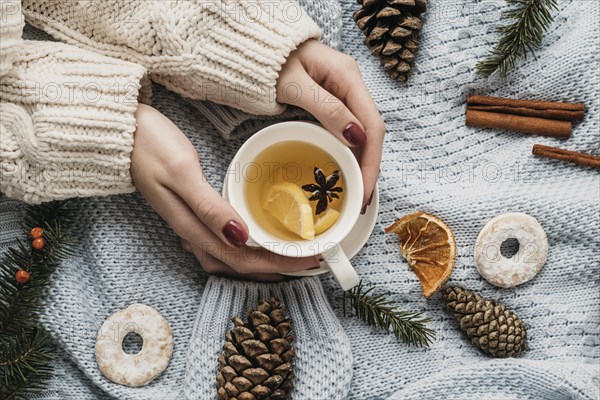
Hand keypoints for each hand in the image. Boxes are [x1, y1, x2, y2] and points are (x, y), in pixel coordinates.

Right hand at [130, 104, 319, 280]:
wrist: (119, 131)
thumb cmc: (148, 146)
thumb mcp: (181, 171)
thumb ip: (209, 207)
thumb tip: (240, 238)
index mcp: (192, 226)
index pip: (241, 259)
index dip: (277, 264)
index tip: (308, 260)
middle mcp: (190, 232)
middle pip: (237, 265)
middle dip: (274, 268)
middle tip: (308, 263)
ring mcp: (187, 224)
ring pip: (228, 258)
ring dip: (258, 263)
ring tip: (287, 259)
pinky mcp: (188, 213)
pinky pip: (221, 243)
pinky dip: (243, 248)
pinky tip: (254, 241)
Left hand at [276, 40, 384, 212]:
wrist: (253, 46)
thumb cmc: (269, 60)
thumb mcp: (295, 85)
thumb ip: (327, 109)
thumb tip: (357, 138)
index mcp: (348, 77)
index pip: (372, 126)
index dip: (371, 162)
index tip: (365, 190)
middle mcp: (351, 85)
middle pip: (371, 133)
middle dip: (369, 168)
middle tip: (362, 201)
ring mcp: (342, 94)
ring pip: (361, 134)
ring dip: (361, 165)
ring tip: (356, 193)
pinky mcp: (332, 102)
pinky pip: (346, 131)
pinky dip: (348, 154)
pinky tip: (346, 172)